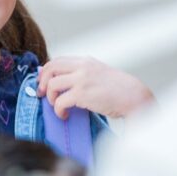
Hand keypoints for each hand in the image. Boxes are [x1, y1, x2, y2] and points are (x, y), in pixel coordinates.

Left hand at [38, 57, 153, 118]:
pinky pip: (59, 101)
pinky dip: (58, 110)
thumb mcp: (99, 74)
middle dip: (41, 82)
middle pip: (50, 68)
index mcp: (85, 61)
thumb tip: (63, 82)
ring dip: (50, 98)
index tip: (43, 82)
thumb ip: (83, 74)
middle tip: (42, 94)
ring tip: (57, 107)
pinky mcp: (82, 94)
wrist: (135, 97)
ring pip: (52, 84)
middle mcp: (82, 67)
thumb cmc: (119, 90)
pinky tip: (64, 115)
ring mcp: (81, 79)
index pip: (57, 60)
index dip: (45, 72)